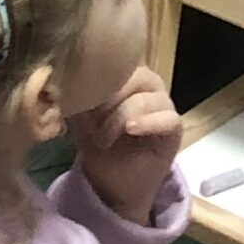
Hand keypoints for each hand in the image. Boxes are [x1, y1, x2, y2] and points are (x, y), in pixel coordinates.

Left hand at [75, 65, 181, 223]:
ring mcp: (163, 104)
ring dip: (120, 118)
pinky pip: (168, 118)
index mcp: (126, 75)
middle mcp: (147, 84)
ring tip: (104, 139)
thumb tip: (70, 75)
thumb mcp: (81, 116)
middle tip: (92, 120)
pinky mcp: (174, 127)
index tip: (79, 96)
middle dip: (108, 97)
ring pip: (146, 98)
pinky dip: (148, 122)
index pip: (116, 60)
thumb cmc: (97, 143)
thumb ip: (80, 93)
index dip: (97, 76)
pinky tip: (131, 129)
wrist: (112, 182)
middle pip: (133, 75)